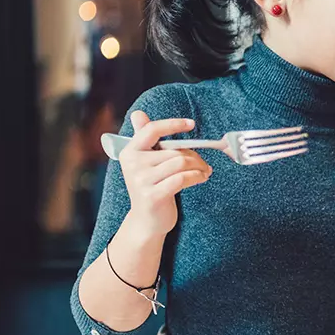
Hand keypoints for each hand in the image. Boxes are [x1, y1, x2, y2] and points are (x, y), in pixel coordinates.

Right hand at [119, 111, 212, 236]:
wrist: (147, 220)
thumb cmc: (152, 186)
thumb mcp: (146, 162)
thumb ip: (145, 139)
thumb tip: (138, 114)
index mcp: (130, 152)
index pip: (151, 130)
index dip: (173, 124)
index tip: (191, 124)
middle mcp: (132, 164)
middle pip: (174, 150)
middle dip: (195, 156)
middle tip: (205, 164)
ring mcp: (141, 181)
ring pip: (181, 163)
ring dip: (199, 166)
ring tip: (205, 171)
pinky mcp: (153, 195)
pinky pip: (182, 178)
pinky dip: (197, 176)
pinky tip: (202, 178)